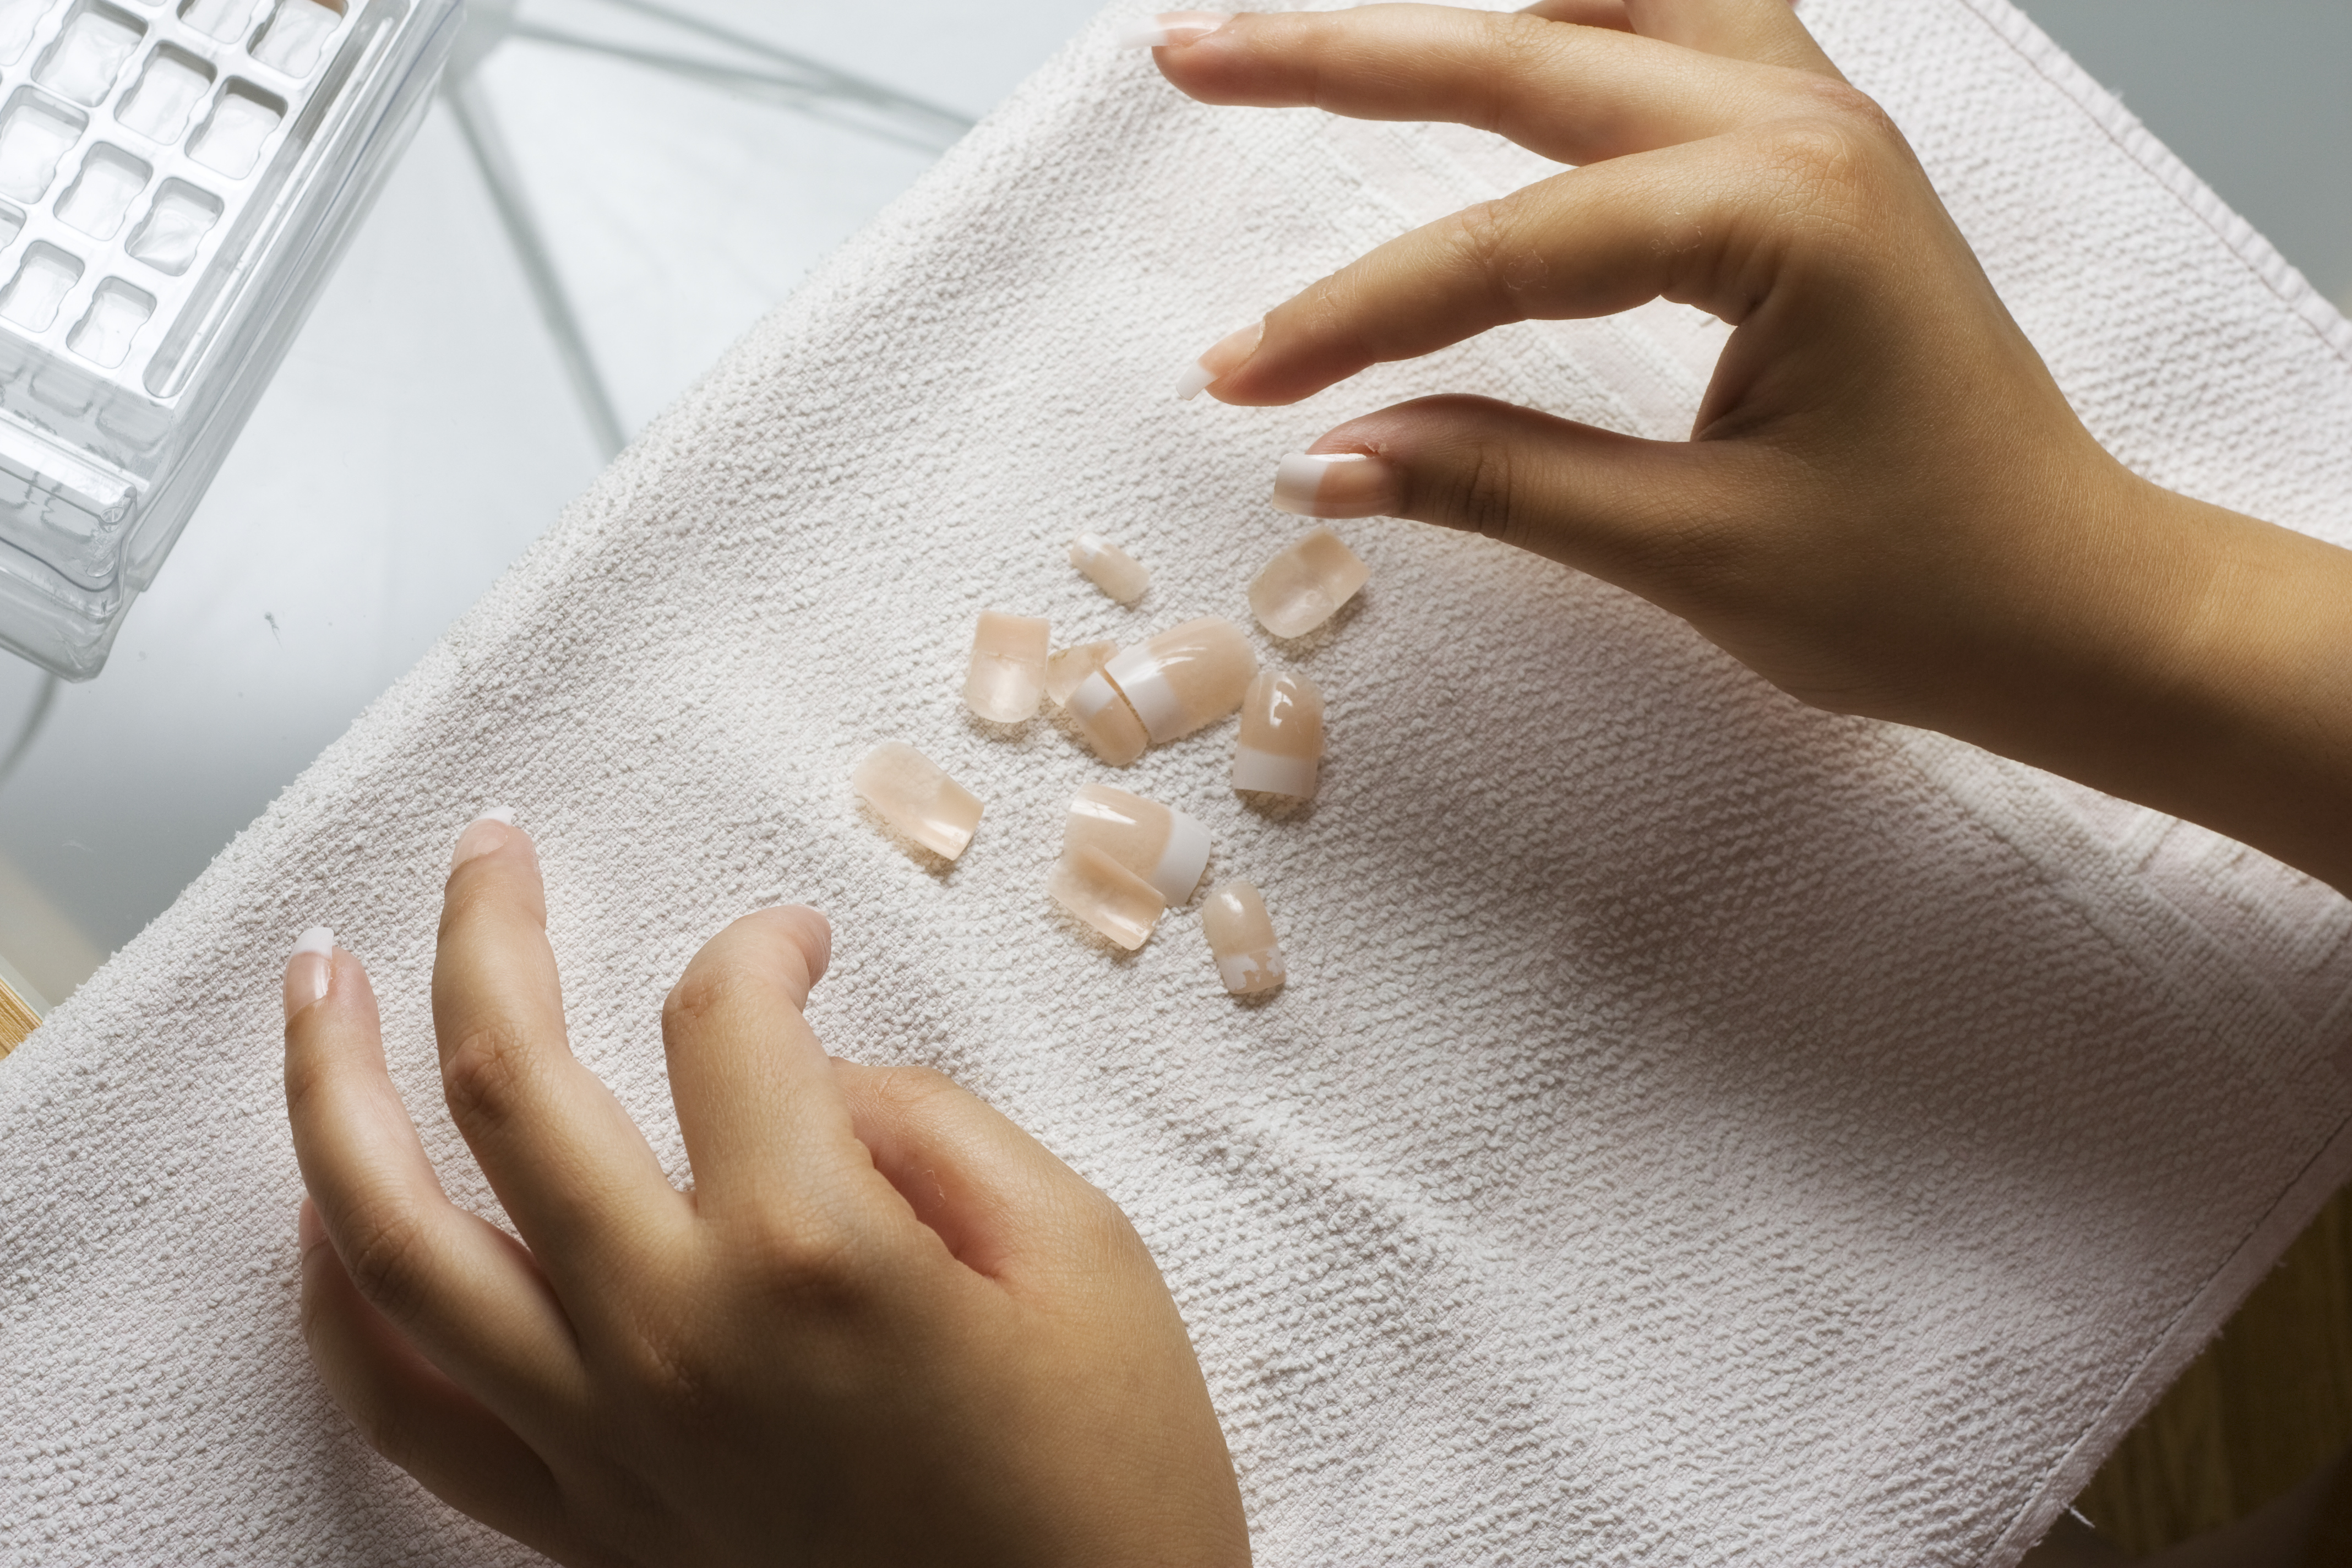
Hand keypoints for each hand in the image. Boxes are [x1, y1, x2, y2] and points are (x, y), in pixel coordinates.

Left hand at [283, 813, 1250, 1566]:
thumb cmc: (1109, 1472)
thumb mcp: (1077, 1247)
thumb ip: (926, 1121)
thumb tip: (803, 1076)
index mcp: (810, 1250)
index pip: (724, 1023)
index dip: (760, 948)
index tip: (798, 945)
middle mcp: (673, 1333)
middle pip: (511, 1082)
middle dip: (485, 933)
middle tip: (488, 850)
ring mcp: (605, 1434)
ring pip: (396, 1238)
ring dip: (332, 1088)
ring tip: (316, 985)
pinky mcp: (584, 1518)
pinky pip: (407, 1409)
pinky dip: (338, 1309)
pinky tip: (319, 1225)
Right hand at [1144, 2, 2351, 890]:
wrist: (2080, 602)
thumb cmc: (1927, 587)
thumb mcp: (1694, 550)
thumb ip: (1501, 483)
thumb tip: (1325, 462)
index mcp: (1782, 213)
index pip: (1505, 246)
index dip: (1354, 314)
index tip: (1241, 383)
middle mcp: (1800, 129)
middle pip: (1528, 55)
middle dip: (1346, 56)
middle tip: (1193, 54)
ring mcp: (1814, 125)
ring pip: (1600, 12)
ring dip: (1456, 20)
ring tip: (1317, 32)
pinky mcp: (1812, 159)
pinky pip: (1674, 35)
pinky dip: (1569, 24)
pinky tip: (1495, 34)